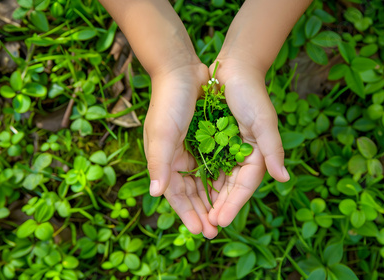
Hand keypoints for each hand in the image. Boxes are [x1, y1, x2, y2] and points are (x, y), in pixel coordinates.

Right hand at [144, 63, 218, 237]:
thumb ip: (159, 163)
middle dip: (201, 212)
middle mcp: (175, 159)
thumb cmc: (169, 102)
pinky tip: (228, 190)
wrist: (181, 70)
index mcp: (163, 160)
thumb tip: (156, 194)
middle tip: (215, 232)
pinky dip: (218, 179)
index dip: (187, 213)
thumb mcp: (162, 133)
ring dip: (211, 200)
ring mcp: (190, 150)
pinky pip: (212, 165)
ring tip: (222, 218)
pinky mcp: (203, 140)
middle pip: (190, 192)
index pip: (175, 195)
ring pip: (202, 182)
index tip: (200, 231)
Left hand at [207, 59, 289, 226]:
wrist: (234, 68)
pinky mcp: (216, 142)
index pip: (244, 187)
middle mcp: (244, 156)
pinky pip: (208, 166)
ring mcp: (229, 150)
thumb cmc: (250, 93)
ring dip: (208, 200)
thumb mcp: (263, 122)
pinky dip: (201, 180)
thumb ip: (273, 150)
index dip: (232, 206)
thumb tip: (284, 179)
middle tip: (205, 228)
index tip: (218, 222)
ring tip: (197, 218)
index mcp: (258, 155)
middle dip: (219, 209)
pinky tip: (191, 193)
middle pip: (230, 189)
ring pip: (218, 181)